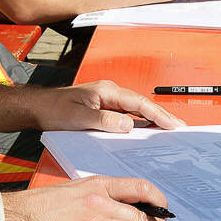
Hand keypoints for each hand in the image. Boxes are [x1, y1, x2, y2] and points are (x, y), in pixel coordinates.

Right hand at [2, 176, 194, 220]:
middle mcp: (99, 201)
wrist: (12, 219)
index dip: (159, 199)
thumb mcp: (73, 190)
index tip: (170, 210)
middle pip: (144, 215)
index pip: (138, 186)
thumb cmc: (39, 206)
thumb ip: (98, 196)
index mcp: (96, 184)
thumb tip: (122, 208)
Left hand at [23, 79, 183, 134]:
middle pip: (142, 104)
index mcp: (107, 91)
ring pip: (137, 109)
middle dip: (162, 115)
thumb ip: (104, 120)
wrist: (40, 107)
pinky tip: (148, 130)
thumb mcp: (78, 118)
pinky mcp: (105, 107)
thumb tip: (128, 124)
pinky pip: (128, 113)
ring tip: (170, 130)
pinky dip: (141, 121)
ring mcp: (108, 99)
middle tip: (180, 128)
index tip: (173, 124)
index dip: (158, 114)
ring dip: (153, 119)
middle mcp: (110, 92)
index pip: (138, 103)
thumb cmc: (55, 110)